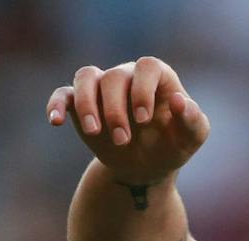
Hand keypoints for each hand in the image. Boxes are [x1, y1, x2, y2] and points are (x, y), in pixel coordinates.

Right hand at [47, 57, 208, 186]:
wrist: (147, 166)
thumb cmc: (172, 145)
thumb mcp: (190, 138)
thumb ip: (192, 120)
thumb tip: (180, 100)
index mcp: (157, 78)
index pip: (148, 66)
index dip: (143, 89)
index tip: (144, 119)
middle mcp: (128, 76)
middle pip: (115, 77)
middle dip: (116, 111)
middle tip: (124, 141)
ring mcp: (102, 88)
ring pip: (86, 77)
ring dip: (86, 104)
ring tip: (94, 133)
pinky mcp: (79, 104)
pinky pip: (63, 94)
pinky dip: (56, 104)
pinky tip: (56, 121)